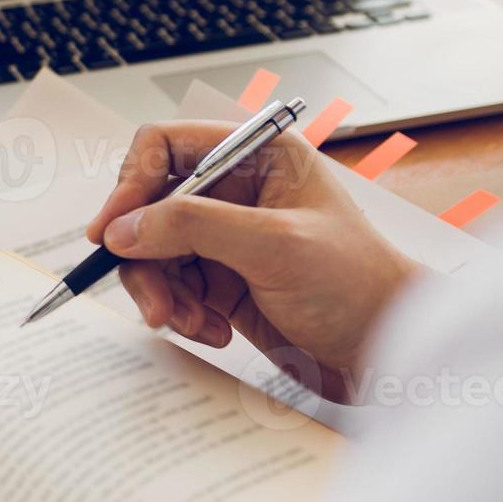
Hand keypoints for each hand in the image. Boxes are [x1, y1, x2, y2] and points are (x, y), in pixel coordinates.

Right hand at [84, 121, 420, 402]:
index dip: (130, 184)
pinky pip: (173, 289)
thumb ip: (192, 226)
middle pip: (150, 207)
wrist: (390, 355)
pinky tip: (213, 331)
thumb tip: (124, 229)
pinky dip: (182, 314)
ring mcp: (227, 237)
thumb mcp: (273, 245)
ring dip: (162, 293)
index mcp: (256, 156)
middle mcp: (237, 190)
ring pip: (154, 253)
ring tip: (187, 323)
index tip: (112, 231)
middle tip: (153, 302)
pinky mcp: (223, 281)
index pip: (164, 147)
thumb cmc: (359, 286)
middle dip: (145, 257)